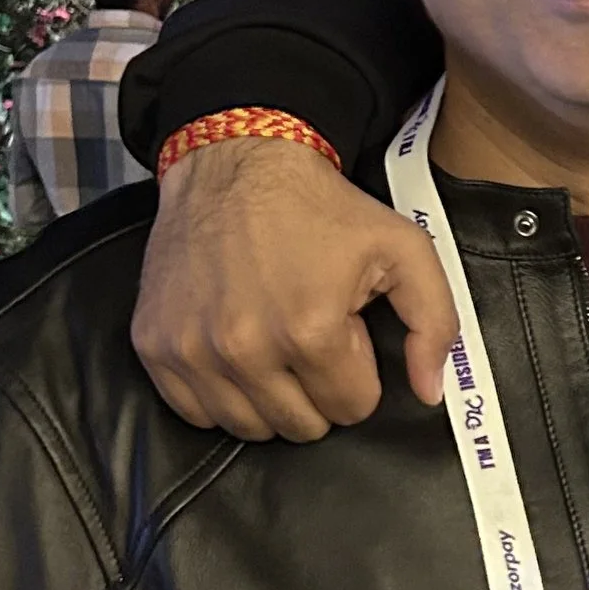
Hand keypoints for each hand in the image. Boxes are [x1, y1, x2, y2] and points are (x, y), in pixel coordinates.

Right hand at [134, 137, 455, 440]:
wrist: (235, 161)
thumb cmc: (320, 206)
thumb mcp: (403, 249)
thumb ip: (433, 324)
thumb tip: (430, 392)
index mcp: (310, 331)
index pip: (351, 408)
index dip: (356, 369)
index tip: (343, 329)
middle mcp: (244, 349)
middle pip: (301, 426)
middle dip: (317, 389)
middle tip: (309, 334)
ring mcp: (192, 351)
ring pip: (249, 428)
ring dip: (269, 398)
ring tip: (273, 341)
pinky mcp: (154, 345)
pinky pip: (195, 412)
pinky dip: (219, 393)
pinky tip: (234, 350)